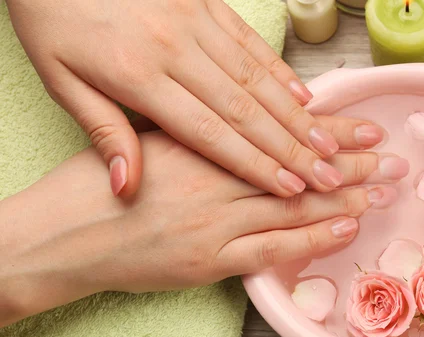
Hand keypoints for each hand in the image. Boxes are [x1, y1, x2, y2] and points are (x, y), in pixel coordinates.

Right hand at [0, 126, 407, 325]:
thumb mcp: (148, 143)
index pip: (277, 133)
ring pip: (292, 205)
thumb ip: (199, 138)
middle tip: (391, 156)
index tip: (362, 125)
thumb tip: (248, 131)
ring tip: (383, 188)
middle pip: (296, 167)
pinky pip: (270, 248)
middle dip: (349, 161)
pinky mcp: (208, 261)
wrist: (64, 238)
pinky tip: (344, 227)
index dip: (326, 129)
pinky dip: (310, 237)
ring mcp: (213, 223)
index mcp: (199, 143)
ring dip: (343, 197)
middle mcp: (213, 179)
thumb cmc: (100, 187)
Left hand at [6, 0, 384, 196]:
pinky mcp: (205, 2)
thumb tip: (128, 187)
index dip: (255, 165)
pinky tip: (304, 97)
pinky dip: (281, 72)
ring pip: (257, 78)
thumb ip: (103, 132)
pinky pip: (250, 43)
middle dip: (292, 148)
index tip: (290, 189)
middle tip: (329, 176)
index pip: (210, 133)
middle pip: (245, 109)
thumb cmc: (54, 19)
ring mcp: (195, 21)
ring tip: (328, 144)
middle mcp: (176, 50)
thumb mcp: (61, 79)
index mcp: (138, 77)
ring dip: (296, 116)